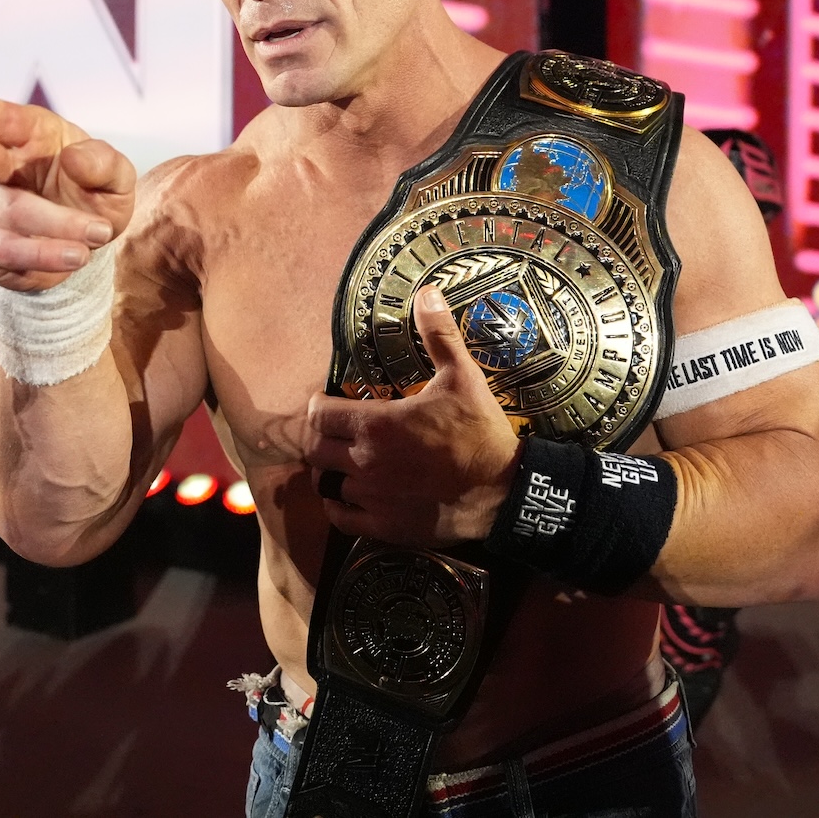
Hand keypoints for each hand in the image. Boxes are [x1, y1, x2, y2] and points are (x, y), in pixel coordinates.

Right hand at [0, 97, 134, 292]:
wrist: (84, 244)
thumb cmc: (93, 194)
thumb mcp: (116, 179)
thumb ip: (105, 164)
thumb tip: (73, 157)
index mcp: (29, 134)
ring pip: (6, 214)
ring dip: (52, 227)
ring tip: (93, 238)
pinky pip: (7, 252)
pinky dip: (44, 256)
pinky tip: (75, 256)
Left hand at [304, 286, 521, 547]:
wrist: (503, 491)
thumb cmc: (480, 433)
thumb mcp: (463, 377)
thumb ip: (439, 336)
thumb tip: (428, 292)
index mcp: (375, 425)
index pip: (319, 414)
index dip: (320, 406)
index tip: (330, 402)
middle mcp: (364, 462)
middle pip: (315, 450)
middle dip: (321, 438)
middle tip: (337, 432)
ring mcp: (371, 498)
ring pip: (325, 485)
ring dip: (330, 472)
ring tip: (344, 463)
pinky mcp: (383, 527)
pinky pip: (341, 518)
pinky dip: (340, 506)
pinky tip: (352, 497)